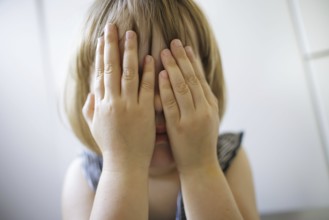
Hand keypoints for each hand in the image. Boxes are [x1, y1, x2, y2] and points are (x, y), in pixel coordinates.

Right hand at [82, 23, 155, 170]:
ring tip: (132, 35)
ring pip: (128, 74)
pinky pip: (146, 88)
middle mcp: (112, 102)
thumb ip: (90, 108)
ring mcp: (128, 106)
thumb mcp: (94, 127)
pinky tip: (151, 58)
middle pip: (111, 68)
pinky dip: (148, 72)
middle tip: (113, 27)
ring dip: (130, 52)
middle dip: (112, 45)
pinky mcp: (144, 112)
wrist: (124, 164)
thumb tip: (90, 93)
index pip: (100, 73)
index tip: (102, 39)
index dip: (101, 54)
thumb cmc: (110, 146)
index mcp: (100, 104)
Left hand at [159, 39, 219, 173]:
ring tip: (165, 51)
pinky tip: (161, 74)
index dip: (192, 61)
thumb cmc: (200, 143)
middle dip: (182, 58)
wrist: (201, 168)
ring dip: (174, 67)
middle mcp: (204, 109)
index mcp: (211, 105)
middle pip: (192, 78)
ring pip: (184, 87)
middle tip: (174, 42)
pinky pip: (172, 103)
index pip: (200, 78)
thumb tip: (193, 82)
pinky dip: (167, 87)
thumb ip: (202, 101)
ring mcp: (193, 117)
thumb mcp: (208, 119)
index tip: (184, 46)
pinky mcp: (180, 127)